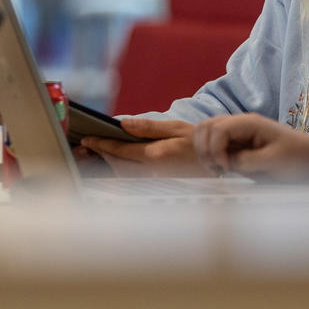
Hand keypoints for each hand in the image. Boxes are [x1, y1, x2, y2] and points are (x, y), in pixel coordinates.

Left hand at [80, 118, 203, 176]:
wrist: (220, 160)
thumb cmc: (199, 140)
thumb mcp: (175, 127)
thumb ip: (148, 127)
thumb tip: (123, 123)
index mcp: (156, 154)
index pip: (121, 150)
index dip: (102, 144)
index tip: (88, 138)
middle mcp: (153, 171)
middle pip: (118, 166)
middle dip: (102, 155)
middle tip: (89, 145)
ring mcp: (156, 180)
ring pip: (124, 175)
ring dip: (110, 164)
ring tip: (101, 152)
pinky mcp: (159, 184)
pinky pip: (134, 179)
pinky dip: (122, 170)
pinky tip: (120, 162)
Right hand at [193, 114, 308, 183]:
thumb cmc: (297, 157)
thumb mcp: (274, 161)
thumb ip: (248, 161)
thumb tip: (226, 163)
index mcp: (250, 123)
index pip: (219, 128)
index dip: (215, 149)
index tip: (225, 169)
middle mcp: (241, 124)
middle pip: (207, 126)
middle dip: (205, 148)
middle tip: (217, 170)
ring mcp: (238, 133)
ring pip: (206, 132)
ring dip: (205, 151)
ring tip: (217, 170)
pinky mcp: (237, 144)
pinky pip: (214, 144)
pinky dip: (211, 155)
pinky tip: (221, 169)